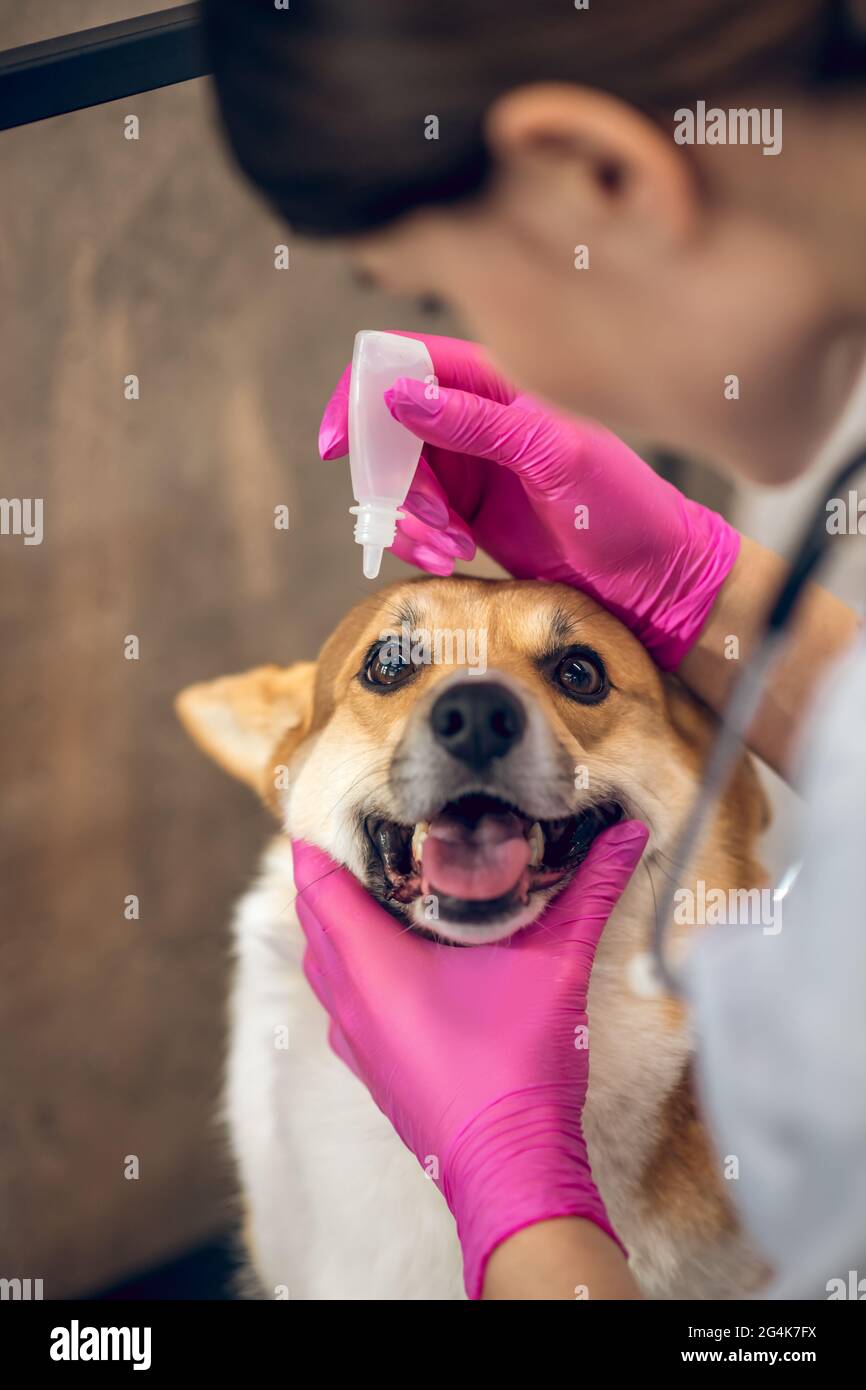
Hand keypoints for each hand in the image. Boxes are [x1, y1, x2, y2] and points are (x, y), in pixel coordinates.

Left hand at [292, 819, 648, 1297]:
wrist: (510, 1169)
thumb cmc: (519, 1067)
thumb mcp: (558, 964)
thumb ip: (592, 890)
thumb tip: (628, 831)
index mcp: (369, 962)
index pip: (314, 876)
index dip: (323, 831)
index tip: (350, 795)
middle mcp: (346, 996)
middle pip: (315, 910)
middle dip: (339, 865)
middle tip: (381, 826)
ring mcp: (353, 1035)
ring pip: (327, 955)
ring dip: (345, 915)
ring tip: (390, 878)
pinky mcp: (369, 1064)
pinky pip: (343, 995)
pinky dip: (357, 961)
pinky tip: (404, 953)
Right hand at [319, 332, 738, 668]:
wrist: (652, 580)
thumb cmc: (623, 508)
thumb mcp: (554, 456)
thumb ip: (477, 423)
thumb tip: (398, 395)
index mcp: (498, 382)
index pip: (406, 361)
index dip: (361, 396)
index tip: (338, 446)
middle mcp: (474, 417)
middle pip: (387, 431)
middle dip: (393, 482)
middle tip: (428, 524)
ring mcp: (467, 466)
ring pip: (395, 481)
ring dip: (407, 520)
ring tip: (449, 550)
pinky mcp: (464, 511)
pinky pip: (412, 518)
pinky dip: (417, 540)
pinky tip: (450, 559)